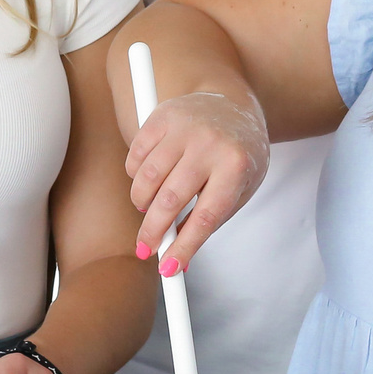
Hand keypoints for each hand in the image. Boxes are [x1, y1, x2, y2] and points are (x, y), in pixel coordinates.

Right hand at [124, 90, 267, 271]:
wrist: (232, 104)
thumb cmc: (237, 156)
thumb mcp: (237, 190)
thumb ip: (209, 221)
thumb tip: (177, 260)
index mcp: (236, 166)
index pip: (206, 216)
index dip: (185, 246)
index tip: (168, 268)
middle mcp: (209, 144)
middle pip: (170, 199)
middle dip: (152, 232)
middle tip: (145, 249)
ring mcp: (184, 128)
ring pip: (146, 178)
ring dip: (141, 203)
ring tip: (148, 208)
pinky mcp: (162, 116)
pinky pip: (135, 156)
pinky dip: (135, 176)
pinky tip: (148, 180)